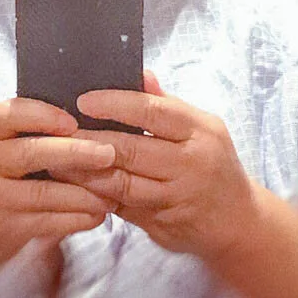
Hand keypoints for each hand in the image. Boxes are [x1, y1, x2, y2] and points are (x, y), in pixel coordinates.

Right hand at [0, 98, 118, 267]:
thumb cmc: (2, 175)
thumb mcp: (8, 146)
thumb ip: (40, 132)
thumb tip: (98, 115)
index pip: (7, 114)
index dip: (40, 115)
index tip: (72, 121)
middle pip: (29, 153)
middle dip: (73, 153)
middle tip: (109, 153)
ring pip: (41, 193)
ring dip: (82, 193)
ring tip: (114, 193)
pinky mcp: (8, 227)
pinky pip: (47, 222)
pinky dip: (77, 219)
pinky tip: (99, 214)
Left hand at [54, 71, 264, 262]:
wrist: (241, 222)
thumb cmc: (213, 165)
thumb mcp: (201, 129)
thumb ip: (166, 105)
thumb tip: (139, 73)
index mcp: (200, 131)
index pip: (153, 111)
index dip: (115, 104)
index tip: (82, 101)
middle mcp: (193, 163)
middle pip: (132, 149)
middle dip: (90, 140)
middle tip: (58, 131)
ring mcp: (179, 197)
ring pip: (123, 183)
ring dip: (85, 172)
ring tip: (56, 159)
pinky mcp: (165, 224)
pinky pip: (123, 208)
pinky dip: (96, 196)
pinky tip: (74, 186)